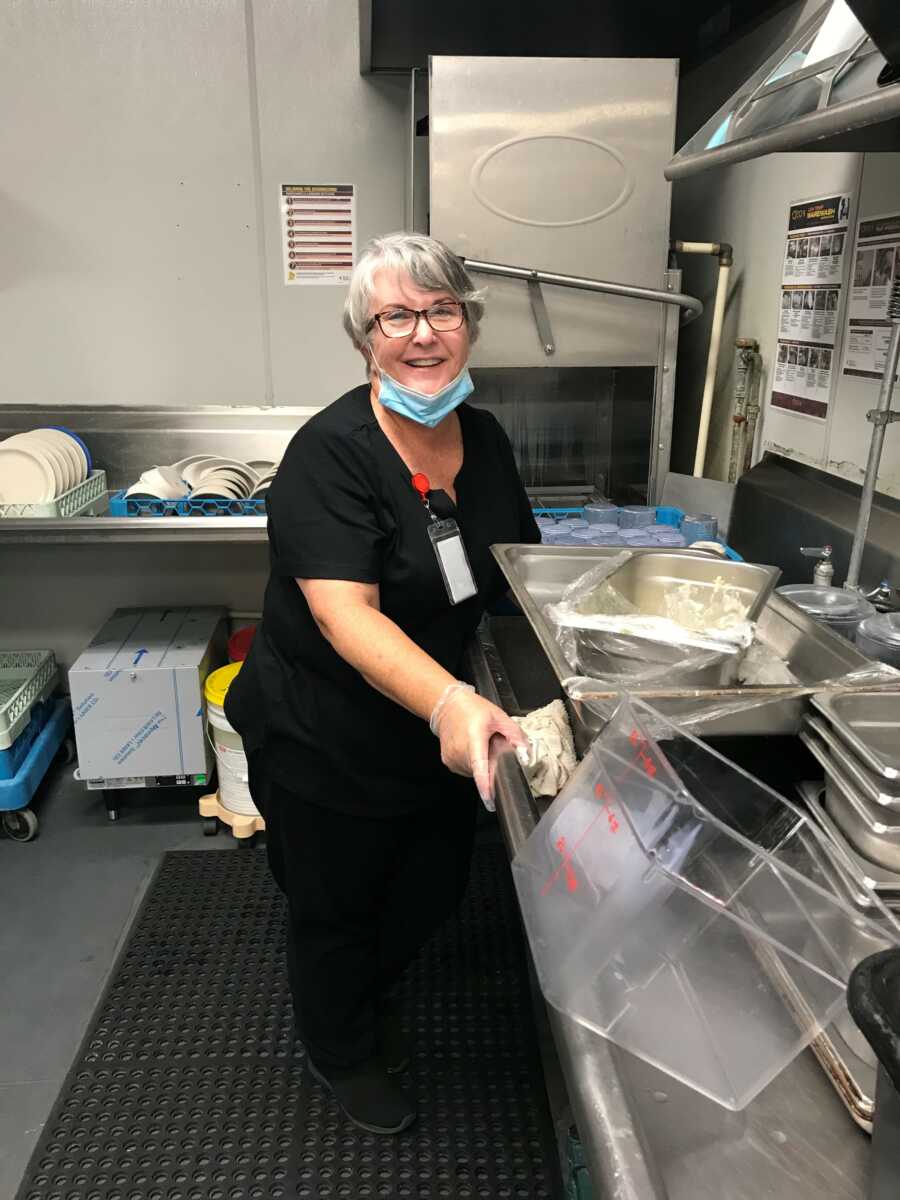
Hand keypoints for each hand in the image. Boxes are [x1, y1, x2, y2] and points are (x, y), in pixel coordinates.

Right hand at [434, 689, 527, 803]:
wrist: (447, 706)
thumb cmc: (472, 709)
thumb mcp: (499, 716)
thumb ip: (515, 735)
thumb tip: (525, 754)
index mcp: (473, 737)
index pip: (479, 766)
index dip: (485, 784)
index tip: (490, 799)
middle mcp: (460, 750)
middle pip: (481, 771)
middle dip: (492, 766)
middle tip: (493, 748)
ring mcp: (452, 758)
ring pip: (473, 772)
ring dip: (482, 766)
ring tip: (481, 746)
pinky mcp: (448, 762)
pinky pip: (466, 770)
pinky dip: (473, 765)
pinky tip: (473, 750)